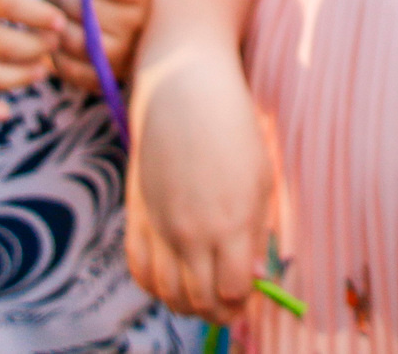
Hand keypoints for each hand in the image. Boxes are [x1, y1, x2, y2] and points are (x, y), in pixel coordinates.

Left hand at [47, 0, 151, 96]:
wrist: (78, 16)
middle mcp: (138, 25)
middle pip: (96, 13)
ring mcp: (122, 55)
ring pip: (82, 42)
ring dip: (58, 26)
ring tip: (55, 15)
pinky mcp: (101, 79)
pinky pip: (71, 69)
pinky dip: (56, 53)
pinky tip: (56, 39)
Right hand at [125, 50, 275, 320]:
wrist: (182, 87)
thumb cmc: (233, 127)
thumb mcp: (259, 179)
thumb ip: (254, 233)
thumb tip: (252, 277)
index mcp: (230, 223)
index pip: (234, 292)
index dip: (244, 299)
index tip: (250, 290)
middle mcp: (191, 233)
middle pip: (201, 302)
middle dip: (219, 310)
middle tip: (230, 298)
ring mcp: (159, 226)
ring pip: (169, 295)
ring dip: (188, 303)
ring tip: (204, 289)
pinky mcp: (138, 216)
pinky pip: (140, 272)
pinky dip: (157, 285)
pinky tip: (173, 276)